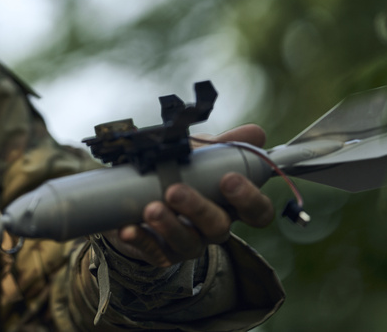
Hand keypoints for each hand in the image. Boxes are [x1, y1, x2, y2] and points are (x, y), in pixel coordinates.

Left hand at [105, 124, 274, 267]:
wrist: (141, 196)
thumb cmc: (180, 173)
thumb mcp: (201, 155)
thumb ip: (225, 145)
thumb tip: (255, 133)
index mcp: (230, 204)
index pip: (257, 211)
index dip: (249, 199)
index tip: (229, 179)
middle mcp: (213, 227)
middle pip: (218, 227)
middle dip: (198, 209)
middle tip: (175, 191)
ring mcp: (189, 242)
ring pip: (188, 243)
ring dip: (169, 226)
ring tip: (151, 208)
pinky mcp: (162, 253)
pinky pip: (154, 252)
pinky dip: (141, 240)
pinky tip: (129, 228)